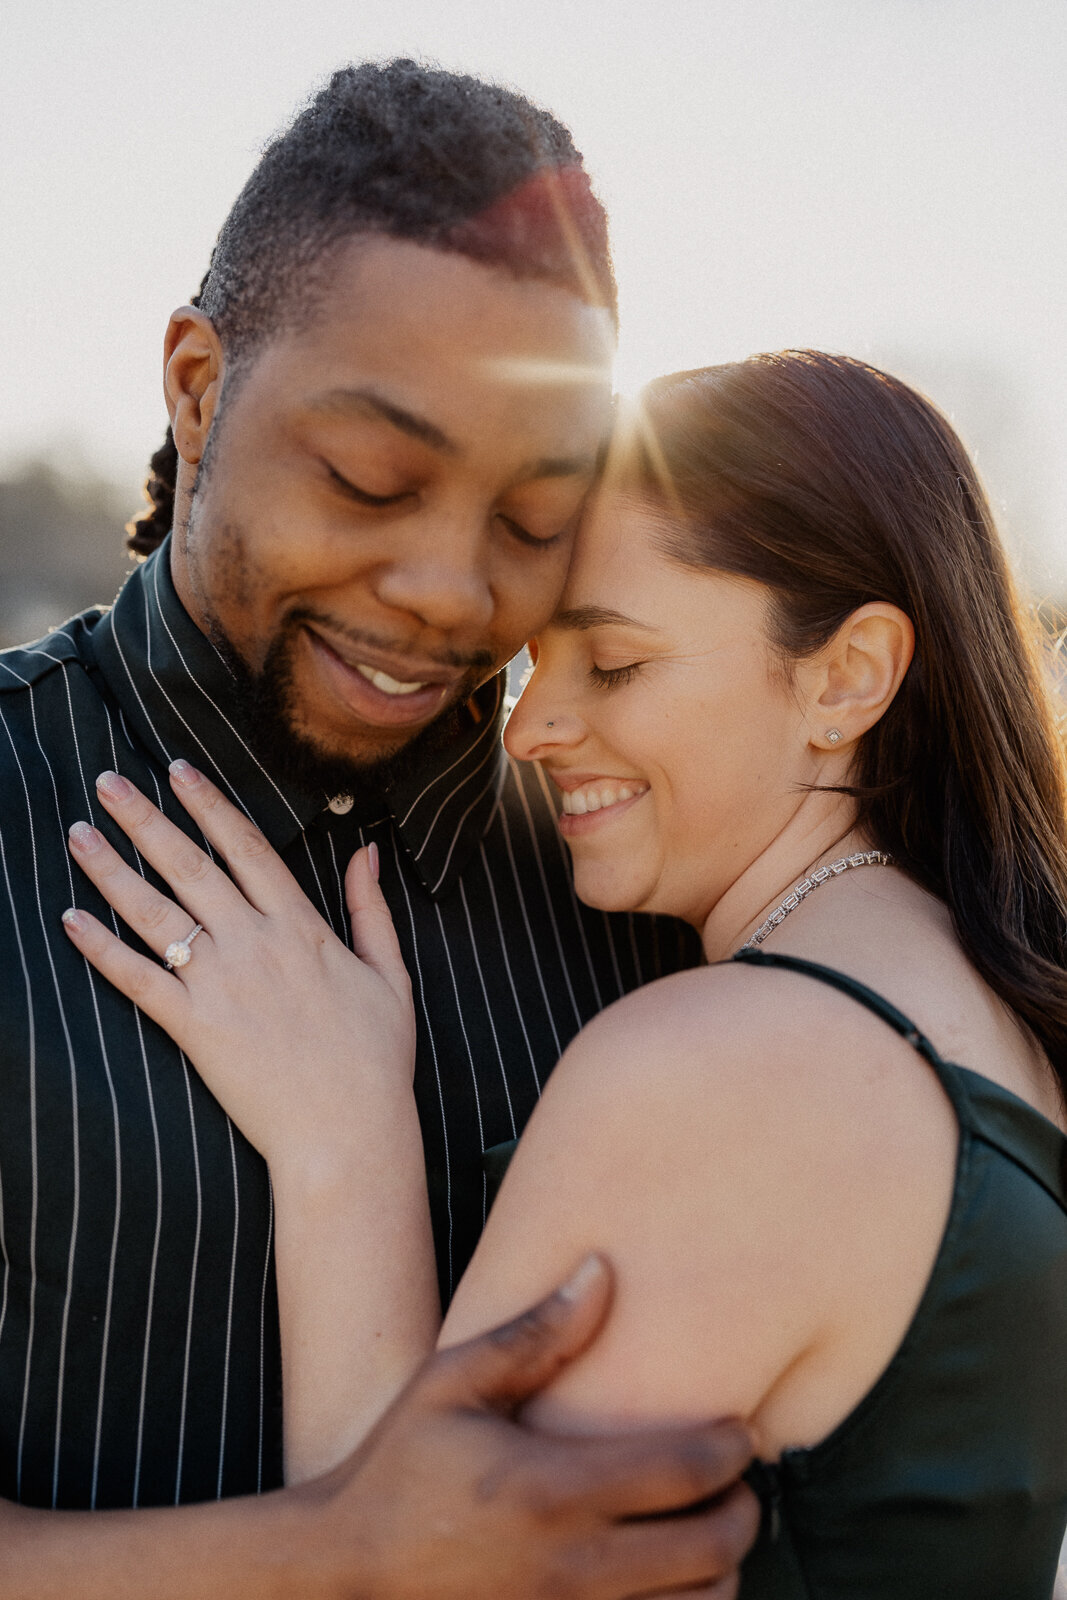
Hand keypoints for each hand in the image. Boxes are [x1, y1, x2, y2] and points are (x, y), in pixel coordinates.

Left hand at [63, 762, 414, 1176]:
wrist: (348, 1131)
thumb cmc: (376, 1058)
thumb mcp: (390, 974)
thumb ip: (371, 909)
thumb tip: (366, 853)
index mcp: (302, 926)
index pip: (246, 846)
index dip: (208, 803)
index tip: (178, 769)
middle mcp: (255, 943)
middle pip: (188, 865)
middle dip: (144, 818)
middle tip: (106, 782)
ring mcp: (222, 984)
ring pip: (155, 912)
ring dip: (110, 870)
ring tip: (77, 837)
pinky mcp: (195, 1027)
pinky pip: (138, 979)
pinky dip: (101, 949)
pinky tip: (72, 920)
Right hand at [308, 1256, 758, 1599]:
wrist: (344, 1573)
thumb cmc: (399, 1468)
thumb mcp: (452, 1385)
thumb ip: (535, 1334)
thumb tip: (602, 1270)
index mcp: (553, 1488)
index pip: (684, 1472)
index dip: (731, 1450)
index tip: (742, 1431)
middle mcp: (573, 1564)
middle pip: (711, 1548)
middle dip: (742, 1511)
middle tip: (736, 1482)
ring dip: (722, 1572)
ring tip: (707, 1532)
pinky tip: (669, 1582)